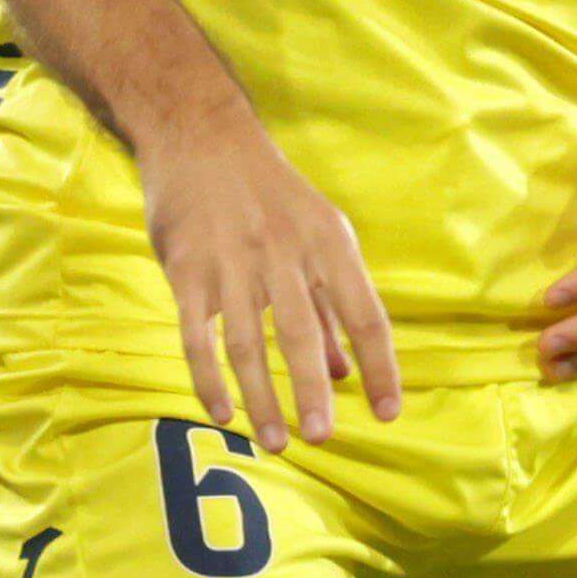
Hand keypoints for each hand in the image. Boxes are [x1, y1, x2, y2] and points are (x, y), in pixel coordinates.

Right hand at [135, 108, 403, 445]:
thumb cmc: (269, 192)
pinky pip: (198, 337)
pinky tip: (224, 413)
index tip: (389, 413)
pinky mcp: (187, 270)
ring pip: (248, 343)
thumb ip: (330, 305)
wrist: (200, 134)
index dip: (381, 367)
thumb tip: (345, 373)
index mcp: (329, 243)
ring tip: (276, 443)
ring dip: (263, 398)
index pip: (366, 315)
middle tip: (323, 439)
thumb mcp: (317, 233)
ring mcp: (232, 262)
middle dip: (314, 392)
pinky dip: (210, 379)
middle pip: (302, 334)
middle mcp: (284, 252)